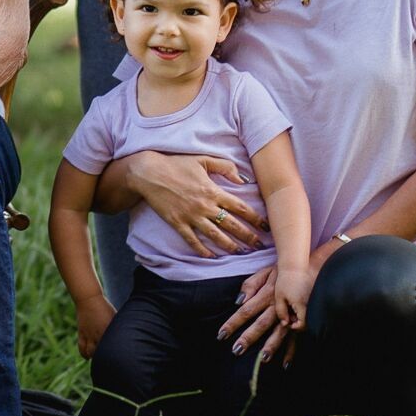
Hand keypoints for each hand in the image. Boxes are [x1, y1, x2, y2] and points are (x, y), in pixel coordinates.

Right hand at [75, 294, 115, 358]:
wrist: (89, 299)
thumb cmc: (105, 307)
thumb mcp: (115, 316)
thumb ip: (120, 327)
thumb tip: (129, 334)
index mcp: (109, 329)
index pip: (114, 346)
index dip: (118, 354)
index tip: (121, 358)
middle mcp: (99, 334)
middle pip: (102, 352)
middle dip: (106, 358)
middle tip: (110, 361)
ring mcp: (89, 334)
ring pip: (91, 352)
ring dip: (95, 357)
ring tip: (98, 359)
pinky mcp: (82, 334)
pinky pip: (81, 348)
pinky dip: (84, 354)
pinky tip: (88, 357)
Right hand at [127, 151, 267, 254]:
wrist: (149, 173)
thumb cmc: (176, 164)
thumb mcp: (203, 159)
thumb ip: (225, 167)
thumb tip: (243, 179)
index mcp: (213, 190)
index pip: (240, 207)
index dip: (255, 218)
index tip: (266, 226)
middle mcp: (205, 206)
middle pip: (231, 225)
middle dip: (247, 236)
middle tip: (258, 245)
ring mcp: (191, 216)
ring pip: (215, 236)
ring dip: (229, 246)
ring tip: (240, 252)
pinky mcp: (178, 223)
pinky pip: (192, 240)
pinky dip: (202, 250)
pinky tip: (211, 256)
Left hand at [217, 266, 295, 364]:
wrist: (308, 270)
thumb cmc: (282, 273)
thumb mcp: (264, 273)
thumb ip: (250, 285)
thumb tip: (239, 301)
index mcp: (266, 296)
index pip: (245, 311)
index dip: (233, 323)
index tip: (221, 334)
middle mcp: (277, 308)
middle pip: (261, 324)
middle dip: (248, 338)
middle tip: (236, 350)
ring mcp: (290, 316)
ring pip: (279, 334)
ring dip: (271, 347)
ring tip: (262, 360)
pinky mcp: (300, 321)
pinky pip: (296, 338)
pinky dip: (291, 352)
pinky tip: (285, 364)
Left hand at [272, 266, 313, 331]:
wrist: (295, 266)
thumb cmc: (285, 280)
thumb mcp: (279, 297)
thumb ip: (281, 312)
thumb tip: (285, 324)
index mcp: (302, 305)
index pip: (303, 325)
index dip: (295, 327)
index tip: (287, 322)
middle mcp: (311, 303)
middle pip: (308, 321)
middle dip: (298, 322)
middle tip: (289, 315)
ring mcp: (314, 299)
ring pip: (310, 314)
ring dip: (301, 315)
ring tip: (292, 307)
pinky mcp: (315, 295)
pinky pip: (311, 307)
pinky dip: (304, 308)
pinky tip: (297, 302)